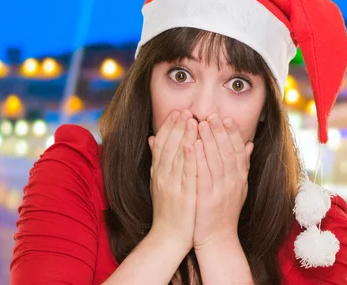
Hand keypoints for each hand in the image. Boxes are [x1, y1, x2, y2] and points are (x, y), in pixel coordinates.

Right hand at [148, 109, 197, 252]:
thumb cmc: (167, 210)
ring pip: (178, 157)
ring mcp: (172, 185)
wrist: (168, 237)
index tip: (177, 112)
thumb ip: (157, 161)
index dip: (169, 127)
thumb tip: (152, 139)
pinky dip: (190, 158)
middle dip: (177, 126)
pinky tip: (195, 144)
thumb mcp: (158, 182)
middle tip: (185, 110)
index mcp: (157, 173)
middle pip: (169, 147)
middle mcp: (162, 176)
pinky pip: (186, 173)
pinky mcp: (183, 195)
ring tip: (192, 120)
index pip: (162, 145)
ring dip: (184, 136)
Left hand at [193, 113, 253, 249]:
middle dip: (220, 132)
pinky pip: (203, 175)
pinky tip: (193, 146)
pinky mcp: (207, 199)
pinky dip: (199, 159)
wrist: (218, 240)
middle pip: (228, 152)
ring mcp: (221, 191)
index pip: (238, 151)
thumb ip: (243, 165)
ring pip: (216, 161)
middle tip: (213, 115)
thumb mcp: (238, 187)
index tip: (226, 118)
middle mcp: (233, 183)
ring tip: (201, 123)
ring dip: (209, 140)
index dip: (232, 134)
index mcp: (240, 179)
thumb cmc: (224, 212)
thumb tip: (250, 143)